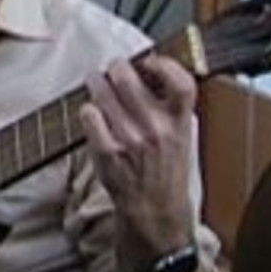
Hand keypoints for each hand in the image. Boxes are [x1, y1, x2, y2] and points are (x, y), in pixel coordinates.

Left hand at [79, 54, 196, 246]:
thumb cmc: (166, 171)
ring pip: (103, 92)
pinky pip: (88, 114)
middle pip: (128, 79)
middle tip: (113, 67)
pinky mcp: (107, 151)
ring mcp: (130, 140)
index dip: (164, 64)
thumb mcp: (182, 137)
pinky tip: (93, 113)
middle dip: (116, 67)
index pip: (181, 83)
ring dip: (96, 82)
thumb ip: (171, 107)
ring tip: (97, 82)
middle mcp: (156, 130)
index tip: (150, 60)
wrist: (154, 211)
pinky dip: (88, 110)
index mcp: (180, 124)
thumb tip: (151, 70)